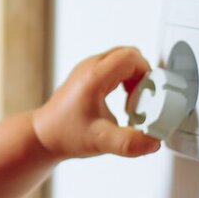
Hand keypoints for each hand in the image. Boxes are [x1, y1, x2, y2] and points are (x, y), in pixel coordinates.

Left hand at [32, 46, 161, 159]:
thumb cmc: (66, 134)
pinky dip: (125, 79)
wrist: (44, 134)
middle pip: (128, 54)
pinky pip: (113, 67)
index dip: (147, 74)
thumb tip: (153, 141)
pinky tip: (123, 101)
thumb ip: (130, 143)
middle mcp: (89, 67)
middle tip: (142, 99)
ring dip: (134, 77)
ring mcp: (86, 69)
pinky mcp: (86, 75)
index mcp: (93, 77)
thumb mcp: (102, 142)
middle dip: (143, 75)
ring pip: (121, 59)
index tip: (147, 96)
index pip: (131, 57)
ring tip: (132, 102)